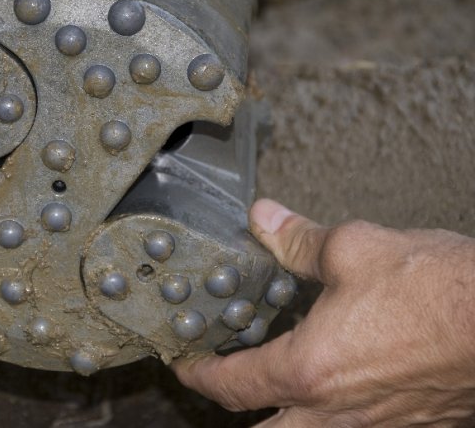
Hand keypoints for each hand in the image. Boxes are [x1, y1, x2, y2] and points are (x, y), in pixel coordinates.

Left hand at [174, 199, 474, 426]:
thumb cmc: (442, 293)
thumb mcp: (354, 250)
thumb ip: (298, 241)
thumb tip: (264, 221)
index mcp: (309, 371)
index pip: (233, 384)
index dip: (198, 374)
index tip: (184, 365)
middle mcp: (338, 412)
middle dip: (236, 407)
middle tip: (222, 380)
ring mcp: (377, 425)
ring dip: (284, 410)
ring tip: (276, 377)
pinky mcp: (412, 423)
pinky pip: (355, 427)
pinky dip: (331, 408)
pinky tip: (339, 373)